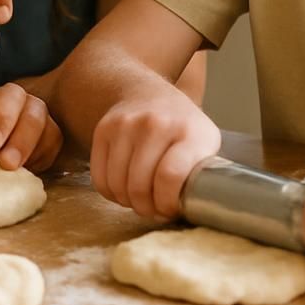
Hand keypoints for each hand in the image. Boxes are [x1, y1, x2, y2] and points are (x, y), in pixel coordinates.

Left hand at [0, 82, 61, 172]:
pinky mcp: (55, 140)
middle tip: (5, 163)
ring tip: (12, 170)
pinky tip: (25, 170)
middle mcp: (31, 105)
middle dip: (17, 143)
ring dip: (28, 154)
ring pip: (48, 134)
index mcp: (9, 95)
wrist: (8, 139)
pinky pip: (52, 151)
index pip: (9, 100)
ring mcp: (47, 122)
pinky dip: (38, 162)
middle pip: (32, 119)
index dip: (0, 123)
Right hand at [89, 87, 219, 220]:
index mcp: (189, 131)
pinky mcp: (103, 129)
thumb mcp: (205, 144)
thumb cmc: (182, 128)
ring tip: (139, 200)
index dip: (166, 203)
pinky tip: (123, 190)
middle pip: (139, 184)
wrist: (148, 94)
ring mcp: (126, 124)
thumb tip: (191, 210)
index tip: (169, 210)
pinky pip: (99, 177)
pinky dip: (110, 192)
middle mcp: (155, 124)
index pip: (170, 176)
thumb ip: (200, 174)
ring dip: (127, 201)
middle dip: (146, 208)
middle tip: (153, 210)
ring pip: (117, 183)